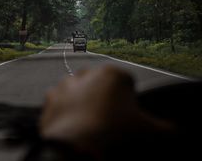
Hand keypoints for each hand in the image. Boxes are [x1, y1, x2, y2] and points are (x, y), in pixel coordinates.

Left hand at [40, 65, 173, 157]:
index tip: (128, 114)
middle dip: (104, 96)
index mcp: (114, 75)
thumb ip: (168, 129)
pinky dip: (64, 110)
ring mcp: (65, 86)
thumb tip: (175, 131)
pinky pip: (59, 102)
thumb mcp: (151, 133)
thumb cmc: (116, 136)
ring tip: (89, 122)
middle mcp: (87, 75)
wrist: (76, 150)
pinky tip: (72, 124)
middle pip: (100, 83)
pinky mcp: (50, 100)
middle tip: (109, 118)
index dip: (129, 99)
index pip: (126, 82)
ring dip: (82, 100)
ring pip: (77, 89)